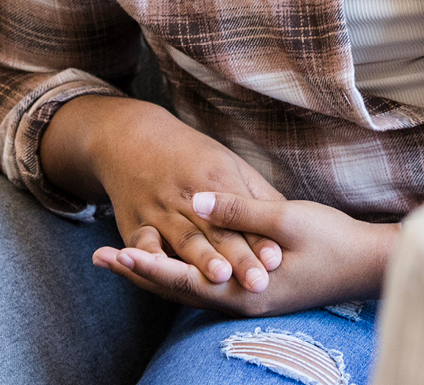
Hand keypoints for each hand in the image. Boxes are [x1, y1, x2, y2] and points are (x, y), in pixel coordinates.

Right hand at [40, 95, 284, 293]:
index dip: (260, 240)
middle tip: (259, 283)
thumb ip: (256, 197)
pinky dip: (148, 256)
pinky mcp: (135, 223)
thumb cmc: (192, 157)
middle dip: (239, 258)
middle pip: (218, 233)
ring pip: (185, 239)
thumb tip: (290, 222)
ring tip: (220, 279)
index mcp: (217, 179)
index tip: (277, 260)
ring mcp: (160, 209)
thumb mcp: (229, 165)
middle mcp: (189, 195)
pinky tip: (157, 271)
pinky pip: (142, 242)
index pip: (245, 217)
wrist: (133, 139)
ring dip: (201, 259)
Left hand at [93, 192, 399, 316]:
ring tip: (124, 260)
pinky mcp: (256, 291)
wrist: (368, 265)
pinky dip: (182, 276)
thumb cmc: (333, 241)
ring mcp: (249, 300)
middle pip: (177, 291)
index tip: (115, 253)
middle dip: (139, 272)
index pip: (183, 279)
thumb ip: (239, 212)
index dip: (147, 265)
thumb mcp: (286, 218)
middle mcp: (241, 302)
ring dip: (155, 275)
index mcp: (245, 289)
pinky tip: (170, 265)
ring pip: (190, 291)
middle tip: (101, 258)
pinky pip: (207, 287)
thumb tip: (196, 201)